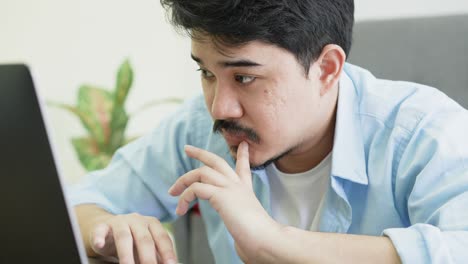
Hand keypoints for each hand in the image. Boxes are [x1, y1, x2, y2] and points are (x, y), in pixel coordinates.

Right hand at [90, 213, 176, 263]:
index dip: (167, 252)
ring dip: (126, 255)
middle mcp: (137, 220)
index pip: (162, 238)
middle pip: (144, 239)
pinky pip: (100, 230)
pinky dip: (100, 238)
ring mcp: (119, 222)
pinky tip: (99, 244)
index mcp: (152, 223)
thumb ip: (157, 255)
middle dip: (148, 258)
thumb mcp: (146, 246)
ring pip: (123, 237)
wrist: (108, 229)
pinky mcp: (102, 226)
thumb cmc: (132, 240)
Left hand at [168, 142, 281, 261]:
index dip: (242, 155)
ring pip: (202, 172)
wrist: (266, 239)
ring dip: (183, 180)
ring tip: (172, 192)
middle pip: (218, 161)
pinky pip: (196, 188)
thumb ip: (243, 232)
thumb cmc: (259, 240)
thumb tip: (241, 246)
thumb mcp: (249, 229)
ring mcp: (230, 188)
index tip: (243, 144)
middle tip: (187, 148)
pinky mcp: (221, 195)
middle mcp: (238, 186)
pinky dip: (184, 197)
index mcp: (245, 191)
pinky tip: (180, 209)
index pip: (243, 168)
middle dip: (201, 153)